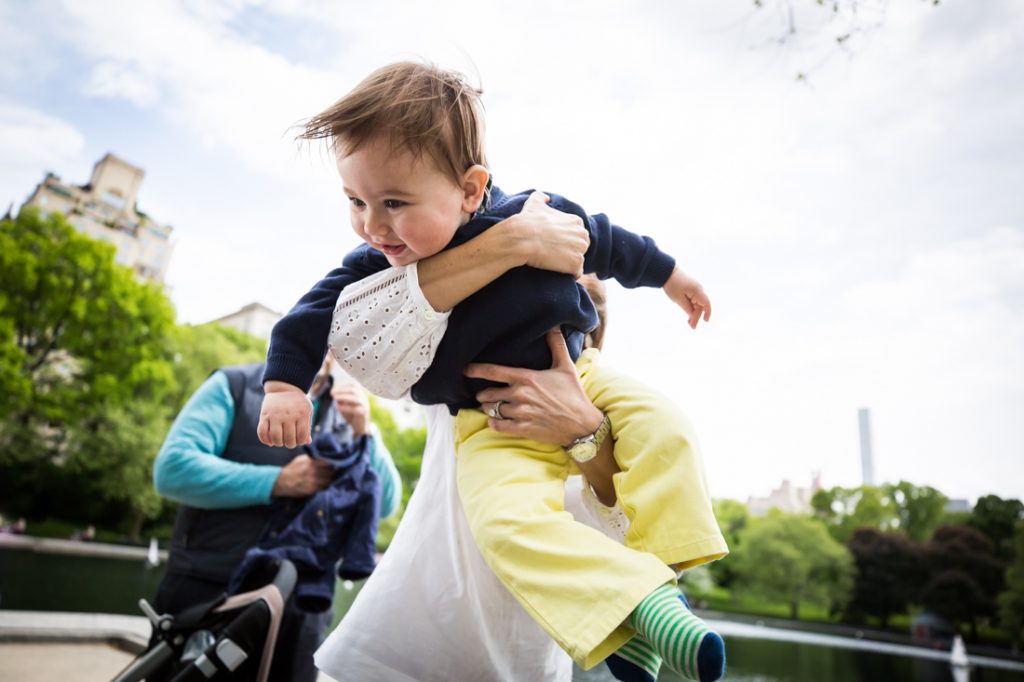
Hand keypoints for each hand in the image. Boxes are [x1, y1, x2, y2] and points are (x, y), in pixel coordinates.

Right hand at [257, 382, 312, 447]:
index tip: (298, 440)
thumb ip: (307, 426)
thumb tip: (307, 442)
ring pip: (275, 437)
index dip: (300, 442)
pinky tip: (270, 442)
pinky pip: (262, 432)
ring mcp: (275, 415)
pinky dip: (265, 440)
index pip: (301, 436)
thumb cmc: (298, 402)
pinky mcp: (264, 415)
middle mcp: (288, 414)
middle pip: (289, 439)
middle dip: (290, 444)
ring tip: (280, 441)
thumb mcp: (307, 411)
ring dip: (278, 443)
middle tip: (289, 441)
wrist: (285, 387)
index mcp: (301, 414)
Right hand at [271, 454, 332, 496]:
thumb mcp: (301, 459)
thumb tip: (324, 455)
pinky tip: (325, 484)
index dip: (334, 462)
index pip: (328, 462)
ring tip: (331, 478)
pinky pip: (323, 488)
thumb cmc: (292, 469)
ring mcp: (312, 482)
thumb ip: (312, 458)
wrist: (281, 482)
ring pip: (328, 481)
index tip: (336, 462)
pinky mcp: (311, 490)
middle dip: (334, 471)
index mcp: (311, 462)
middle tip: (336, 471)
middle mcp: (313, 472)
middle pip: (331, 472)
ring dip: (331, 479)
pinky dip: (326, 486)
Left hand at [331, 384, 369, 436]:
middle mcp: (364, 398)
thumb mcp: (345, 406)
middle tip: (332, 393)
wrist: (360, 428)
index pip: (353, 386)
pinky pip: (355, 409)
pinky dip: (345, 407)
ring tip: (334, 398)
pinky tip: (338, 407)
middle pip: (354, 390)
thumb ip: (341, 400)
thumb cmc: (351, 415)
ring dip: (343, 397)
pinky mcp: (364, 413)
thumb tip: (334, 395)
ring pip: (355, 398)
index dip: (342, 387)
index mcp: (360, 394)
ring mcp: (365, 405)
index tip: (332, 390)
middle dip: (342, 390)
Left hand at [465, 329, 603, 444]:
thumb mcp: (566, 366)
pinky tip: (495, 421)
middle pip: (488, 394)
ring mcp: (521, 413)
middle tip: (483, 395)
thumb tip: (553, 326)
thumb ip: (556, 345)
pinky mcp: (523, 429)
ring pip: (492, 410)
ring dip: (488, 409)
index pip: (494, 372)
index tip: (464, 370)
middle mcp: (520, 395)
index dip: (475, 370)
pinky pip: (498, 426)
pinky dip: (493, 423)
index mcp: (527, 378)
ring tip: (490, 407)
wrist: (582, 424)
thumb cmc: (573, 394)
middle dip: (483, 395)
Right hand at [506, 191, 588, 277]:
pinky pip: (576, 273)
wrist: (521, 238)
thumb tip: (545, 197)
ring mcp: (580, 250)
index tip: (553, 244)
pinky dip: (568, 274)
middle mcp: (582, 235)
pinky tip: (557, 272)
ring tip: (553, 263)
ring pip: (578, 261)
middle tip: (552, 255)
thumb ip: (541, 197)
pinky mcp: (576, 264)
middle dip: (569, 252)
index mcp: (577, 222)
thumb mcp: (534, 203)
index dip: (565, 241)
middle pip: (580, 248)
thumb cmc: (527, 221)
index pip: (576, 235)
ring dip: (568, 264)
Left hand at [663, 266, 711, 328]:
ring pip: (697, 303)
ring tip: (688, 322)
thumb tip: (693, 315)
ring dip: (693, 312)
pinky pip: (694, 299)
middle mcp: (699, 289)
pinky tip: (688, 314)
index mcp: (697, 291)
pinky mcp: (691, 288)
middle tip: (691, 327)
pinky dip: (691, 307)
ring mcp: (695, 288)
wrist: (667, 271)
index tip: (705, 321)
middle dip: (696, 316)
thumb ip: (687, 308)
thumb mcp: (678, 299)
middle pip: (700, 305)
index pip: (706, 304)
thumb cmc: (672, 284)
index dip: (707, 313)